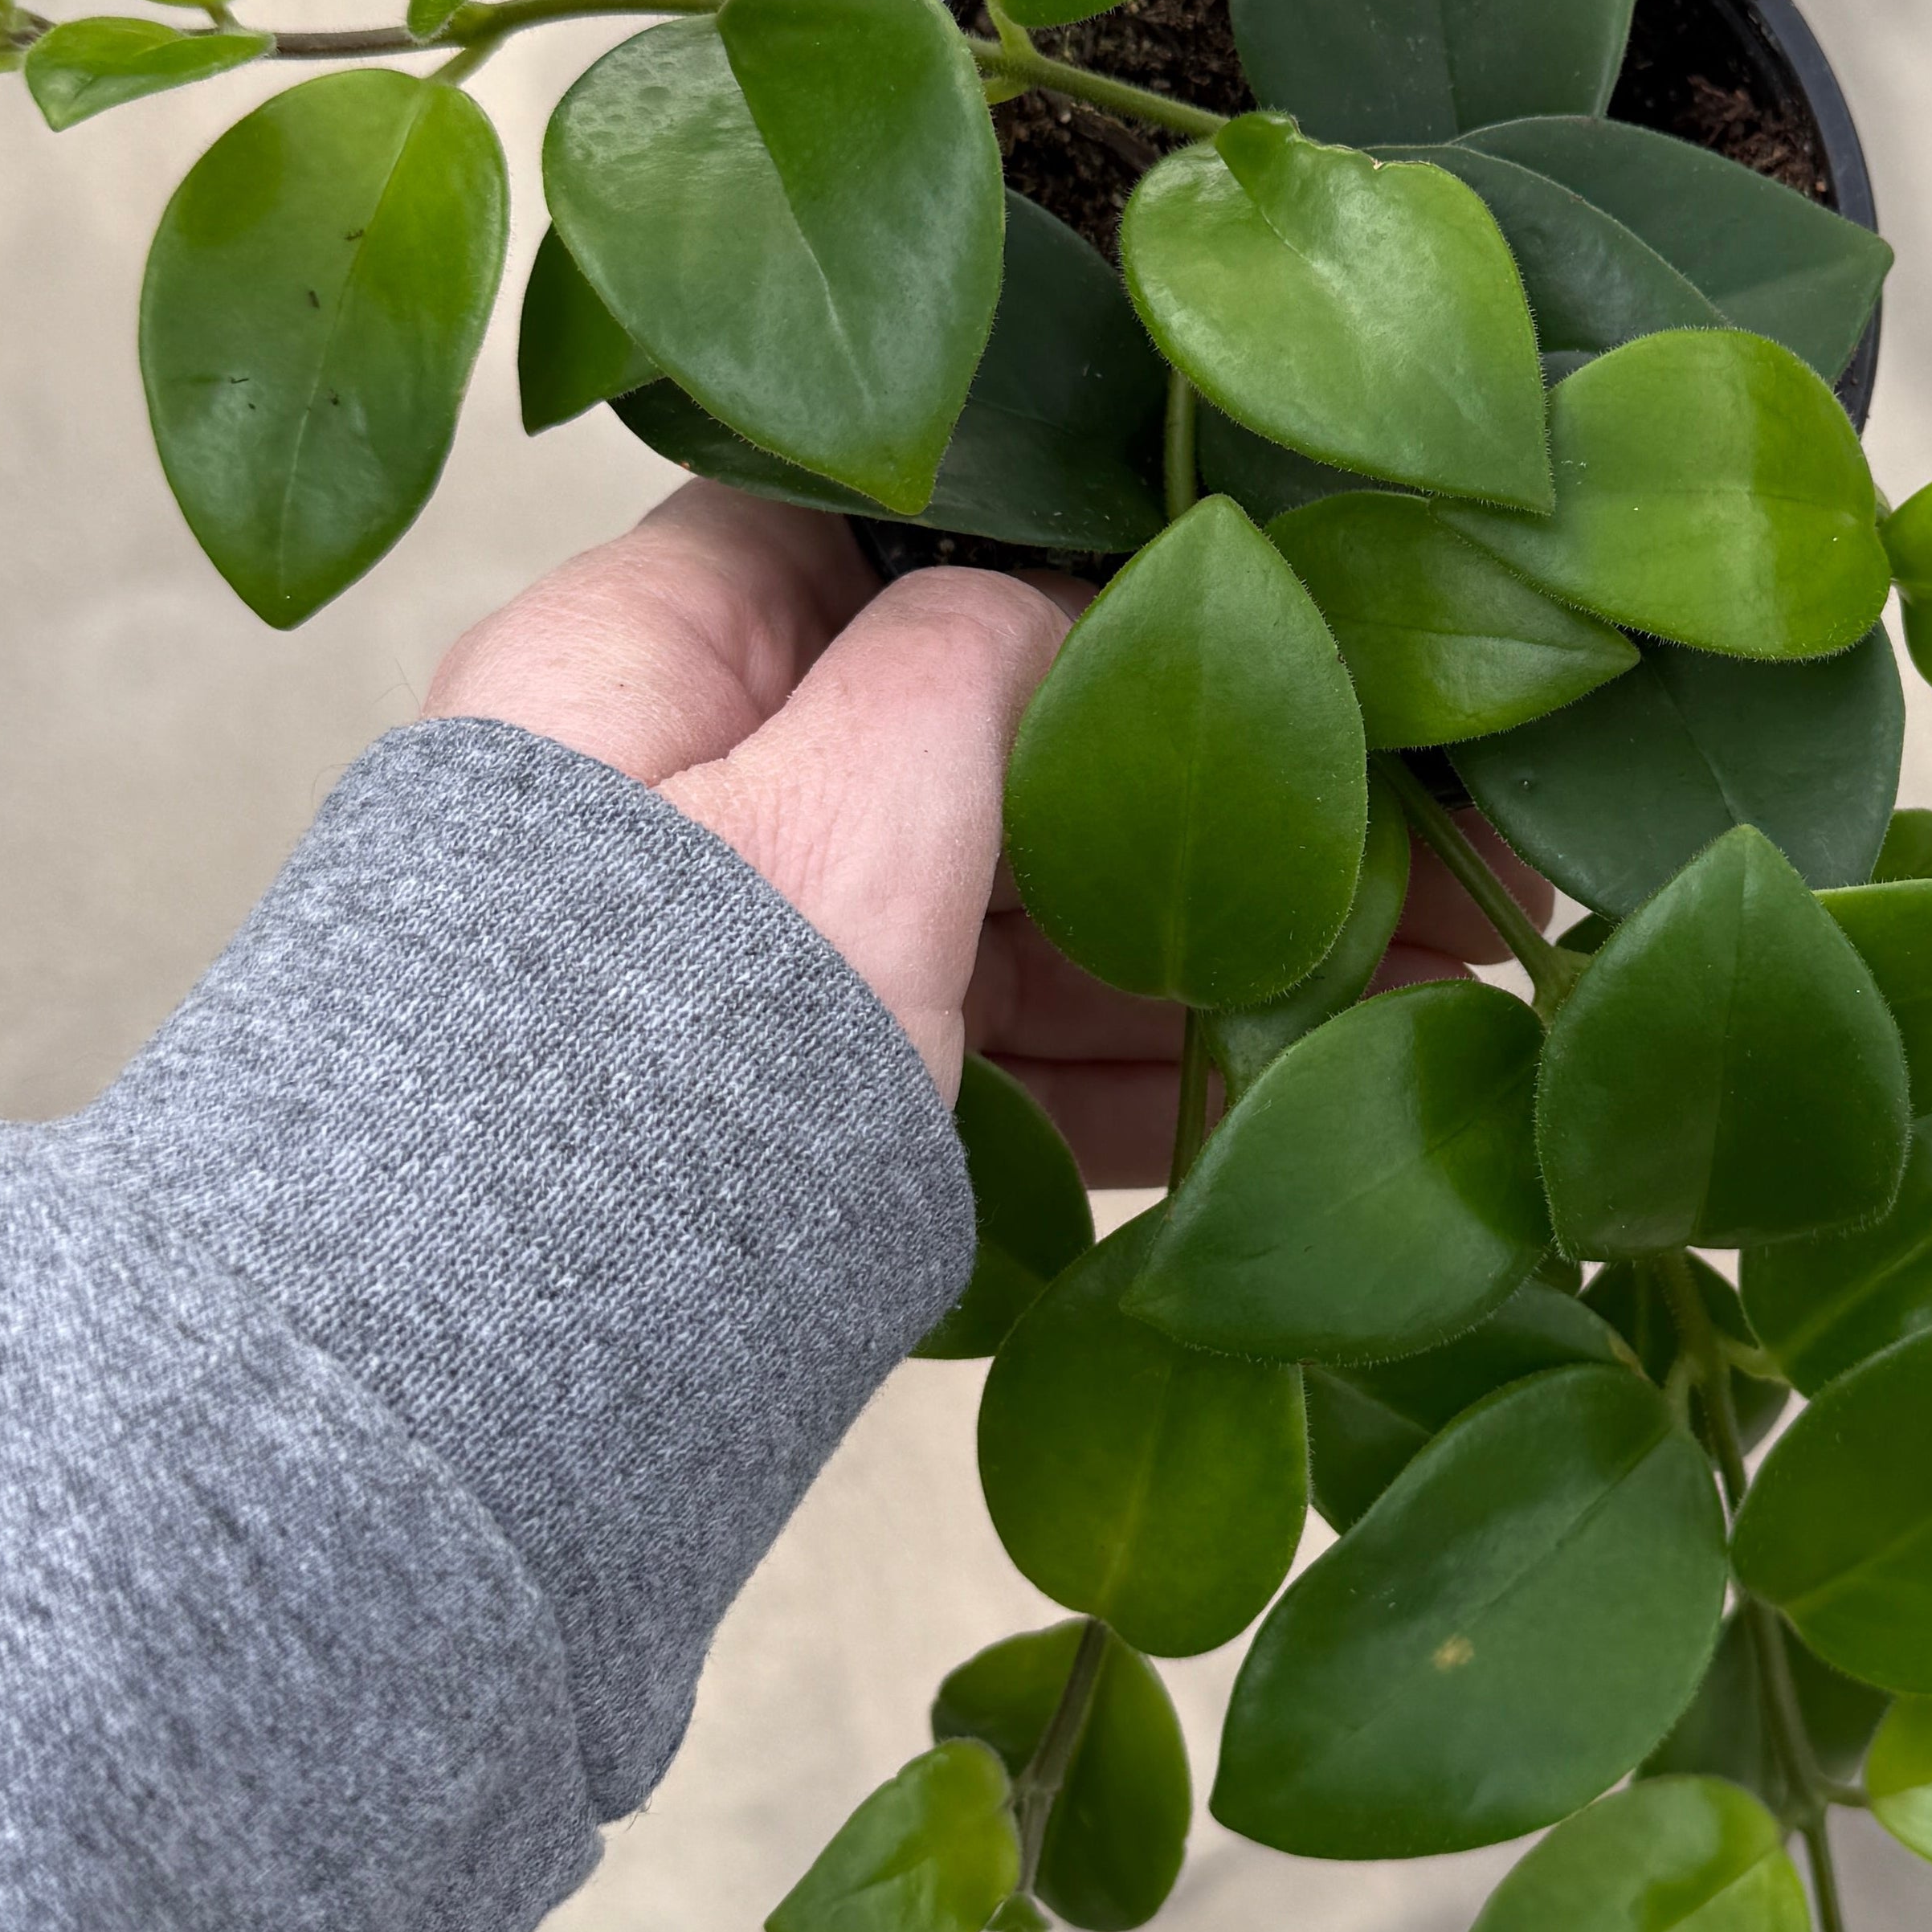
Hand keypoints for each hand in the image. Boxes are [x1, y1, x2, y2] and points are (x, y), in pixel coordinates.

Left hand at [424, 485, 1555, 1180]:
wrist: (471, 1409)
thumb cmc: (634, 1071)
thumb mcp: (838, 808)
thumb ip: (974, 658)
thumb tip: (1084, 588)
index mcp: (651, 658)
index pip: (880, 522)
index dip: (1076, 525)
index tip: (1269, 557)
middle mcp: (697, 799)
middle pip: (999, 737)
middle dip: (1223, 765)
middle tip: (1444, 798)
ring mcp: (762, 971)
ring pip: (1030, 908)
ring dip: (1230, 927)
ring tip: (1461, 949)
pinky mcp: (813, 1124)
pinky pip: (1006, 1058)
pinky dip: (1155, 1063)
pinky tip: (1324, 1073)